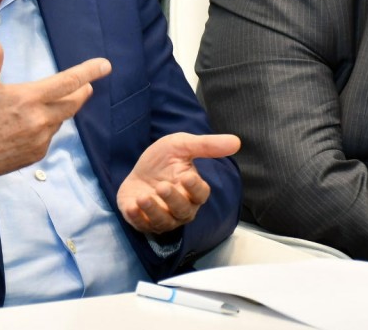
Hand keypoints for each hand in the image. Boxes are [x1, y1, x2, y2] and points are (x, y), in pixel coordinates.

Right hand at [0, 33, 110, 204]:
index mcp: (29, 99)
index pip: (68, 81)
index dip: (88, 72)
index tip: (105, 65)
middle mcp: (40, 121)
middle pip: (73, 102)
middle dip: (81, 91)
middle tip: (84, 85)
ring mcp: (40, 140)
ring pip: (60, 120)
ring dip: (61, 109)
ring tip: (51, 103)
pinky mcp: (36, 155)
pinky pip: (49, 137)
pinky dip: (46, 127)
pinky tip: (31, 125)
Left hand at [117, 133, 240, 234]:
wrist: (138, 169)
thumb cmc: (164, 159)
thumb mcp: (181, 145)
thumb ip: (207, 145)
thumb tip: (237, 141)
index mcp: (193, 191)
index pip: (200, 194)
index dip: (195, 188)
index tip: (186, 177)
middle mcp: (181, 208)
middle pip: (183, 211)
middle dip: (173, 200)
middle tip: (162, 186)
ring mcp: (162, 216)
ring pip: (164, 222)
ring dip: (154, 212)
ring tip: (143, 197)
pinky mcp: (142, 221)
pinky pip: (142, 225)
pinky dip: (136, 219)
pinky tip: (130, 207)